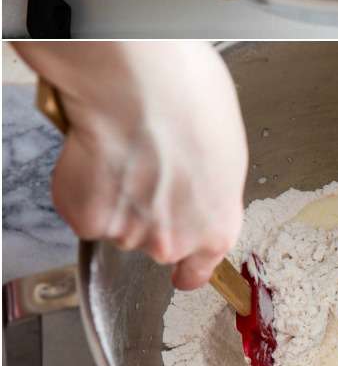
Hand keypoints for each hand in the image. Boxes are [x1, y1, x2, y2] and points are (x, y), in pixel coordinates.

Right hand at [13, 42, 246, 290]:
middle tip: (149, 167)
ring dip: (117, 197)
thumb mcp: (226, 149)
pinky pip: (83, 210)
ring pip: (118, 222)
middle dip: (150, 212)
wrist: (141, 94)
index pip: (199, 270)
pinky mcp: (86, 221)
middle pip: (156, 240)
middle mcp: (172, 242)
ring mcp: (126, 235)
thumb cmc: (193, 106)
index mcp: (216, 226)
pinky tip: (98, 158)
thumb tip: (196, 180)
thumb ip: (208, 183)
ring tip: (126, 154)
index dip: (188, 269)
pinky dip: (85, 189)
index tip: (183, 271)